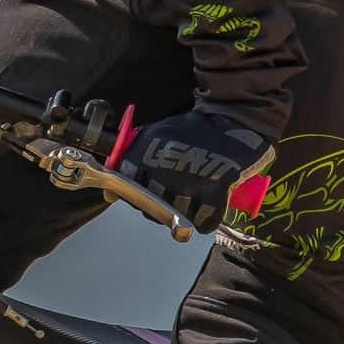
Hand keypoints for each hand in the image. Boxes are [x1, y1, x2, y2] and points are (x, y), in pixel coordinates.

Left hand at [125, 108, 274, 232]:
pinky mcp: (214, 195)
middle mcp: (164, 170)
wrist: (232, 120)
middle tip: (176, 194)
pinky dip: (207, 218)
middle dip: (162, 207)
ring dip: (186, 213)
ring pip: (178, 219)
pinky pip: (203, 223)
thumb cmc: (193, 130)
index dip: (136, 195)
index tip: (146, 193)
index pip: (127, 190)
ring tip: (195, 193)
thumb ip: (133, 158)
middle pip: (153, 210)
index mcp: (146, 153)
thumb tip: (112, 191)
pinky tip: (209, 202)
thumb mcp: (156, 133)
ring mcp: (189, 184)